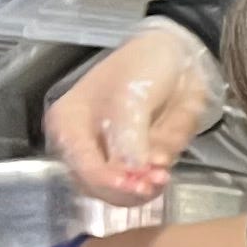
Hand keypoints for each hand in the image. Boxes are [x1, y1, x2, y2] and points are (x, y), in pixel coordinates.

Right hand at [43, 23, 220, 200]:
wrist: (179, 57)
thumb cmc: (143, 66)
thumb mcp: (132, 95)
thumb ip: (129, 135)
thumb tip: (130, 170)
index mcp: (67, 126)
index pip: (82, 166)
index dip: (108, 181)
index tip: (136, 186)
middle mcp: (83, 147)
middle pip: (99, 187)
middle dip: (129, 188)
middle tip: (157, 179)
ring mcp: (112, 157)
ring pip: (125, 190)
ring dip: (146, 186)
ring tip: (163, 174)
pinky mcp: (138, 161)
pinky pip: (146, 180)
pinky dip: (158, 176)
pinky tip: (165, 167)